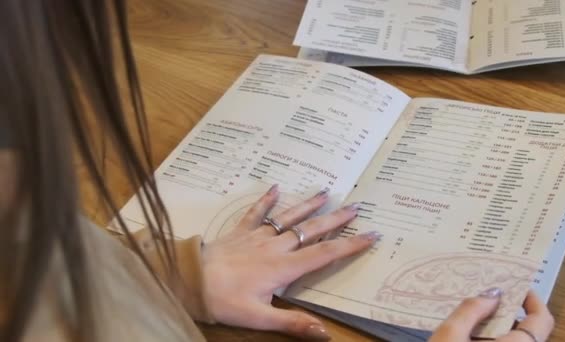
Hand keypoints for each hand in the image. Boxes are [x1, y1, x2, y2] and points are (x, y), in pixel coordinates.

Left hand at [199, 185, 379, 339]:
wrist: (189, 279)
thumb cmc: (224, 301)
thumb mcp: (260, 318)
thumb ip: (293, 322)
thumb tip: (326, 334)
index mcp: (284, 268)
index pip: (324, 254)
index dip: (350, 245)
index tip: (371, 235)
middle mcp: (275, 247)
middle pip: (311, 231)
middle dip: (336, 220)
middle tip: (357, 207)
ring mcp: (257, 236)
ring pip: (288, 217)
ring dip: (308, 205)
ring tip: (327, 192)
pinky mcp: (240, 232)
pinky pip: (256, 212)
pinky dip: (267, 200)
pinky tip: (276, 187)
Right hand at [430, 290, 553, 341]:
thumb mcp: (449, 335)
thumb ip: (471, 310)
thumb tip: (492, 294)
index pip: (542, 322)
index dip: (534, 301)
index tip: (517, 289)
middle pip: (529, 335)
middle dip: (511, 316)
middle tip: (489, 303)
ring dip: (502, 332)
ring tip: (475, 322)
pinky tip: (472, 341)